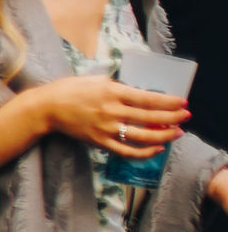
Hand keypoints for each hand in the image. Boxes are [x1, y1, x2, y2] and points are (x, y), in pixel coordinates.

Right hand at [42, 74, 188, 159]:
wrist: (46, 108)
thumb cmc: (70, 90)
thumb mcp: (96, 79)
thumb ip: (118, 85)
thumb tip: (139, 91)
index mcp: (112, 92)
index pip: (148, 98)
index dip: (169, 102)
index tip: (182, 102)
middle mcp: (111, 111)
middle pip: (150, 117)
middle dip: (172, 117)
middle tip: (186, 116)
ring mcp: (106, 128)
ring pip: (143, 136)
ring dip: (164, 135)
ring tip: (177, 133)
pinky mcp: (100, 142)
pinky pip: (127, 151)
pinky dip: (144, 152)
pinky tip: (156, 149)